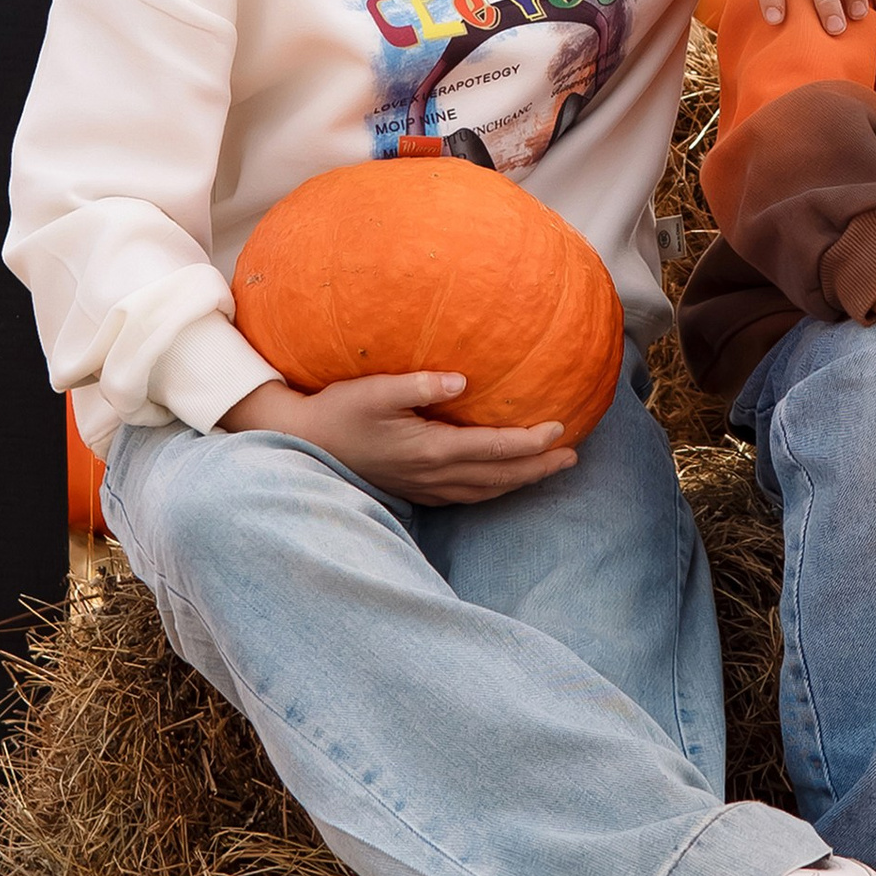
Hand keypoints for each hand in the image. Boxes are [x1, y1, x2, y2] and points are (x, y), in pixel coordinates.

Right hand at [220, 372, 578, 506]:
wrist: (303, 442)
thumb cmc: (337, 411)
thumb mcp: (374, 390)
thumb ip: (418, 383)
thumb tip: (461, 379)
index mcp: (429, 450)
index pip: (493, 449)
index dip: (530, 443)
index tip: (560, 429)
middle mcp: (432, 476)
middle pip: (498, 478)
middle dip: (538, 469)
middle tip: (573, 458)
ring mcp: (424, 488)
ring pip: (485, 491)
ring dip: (520, 482)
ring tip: (549, 470)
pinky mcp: (415, 491)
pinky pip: (466, 496)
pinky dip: (493, 489)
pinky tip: (502, 480)